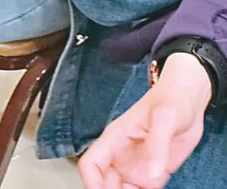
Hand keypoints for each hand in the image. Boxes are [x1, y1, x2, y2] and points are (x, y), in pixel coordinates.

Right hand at [78, 53, 211, 188]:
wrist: (190, 101)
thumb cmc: (171, 100)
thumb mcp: (164, 118)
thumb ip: (157, 145)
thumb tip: (151, 175)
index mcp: (114, 139)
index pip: (90, 164)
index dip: (91, 183)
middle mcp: (122, 156)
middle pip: (104, 182)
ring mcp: (138, 166)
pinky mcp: (155, 174)